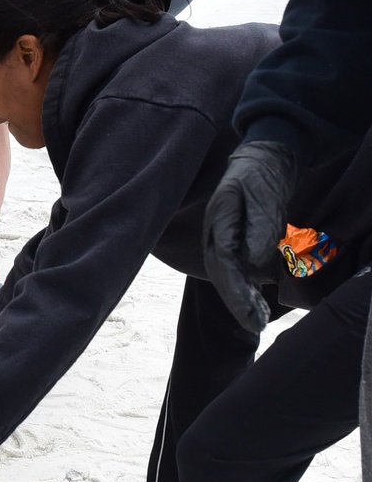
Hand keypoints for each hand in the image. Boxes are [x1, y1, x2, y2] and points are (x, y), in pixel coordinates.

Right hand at [203, 140, 297, 331]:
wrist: (265, 157)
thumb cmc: (263, 174)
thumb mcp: (265, 197)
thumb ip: (259, 229)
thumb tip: (253, 263)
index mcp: (219, 221)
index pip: (224, 262)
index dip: (236, 290)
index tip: (249, 310)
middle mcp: (215, 232)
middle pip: (221, 274)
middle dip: (236, 301)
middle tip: (255, 325)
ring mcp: (221, 237)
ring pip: (226, 275)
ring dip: (240, 299)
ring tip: (257, 321)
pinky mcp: (232, 240)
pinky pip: (235, 269)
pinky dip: (244, 288)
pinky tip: (256, 303)